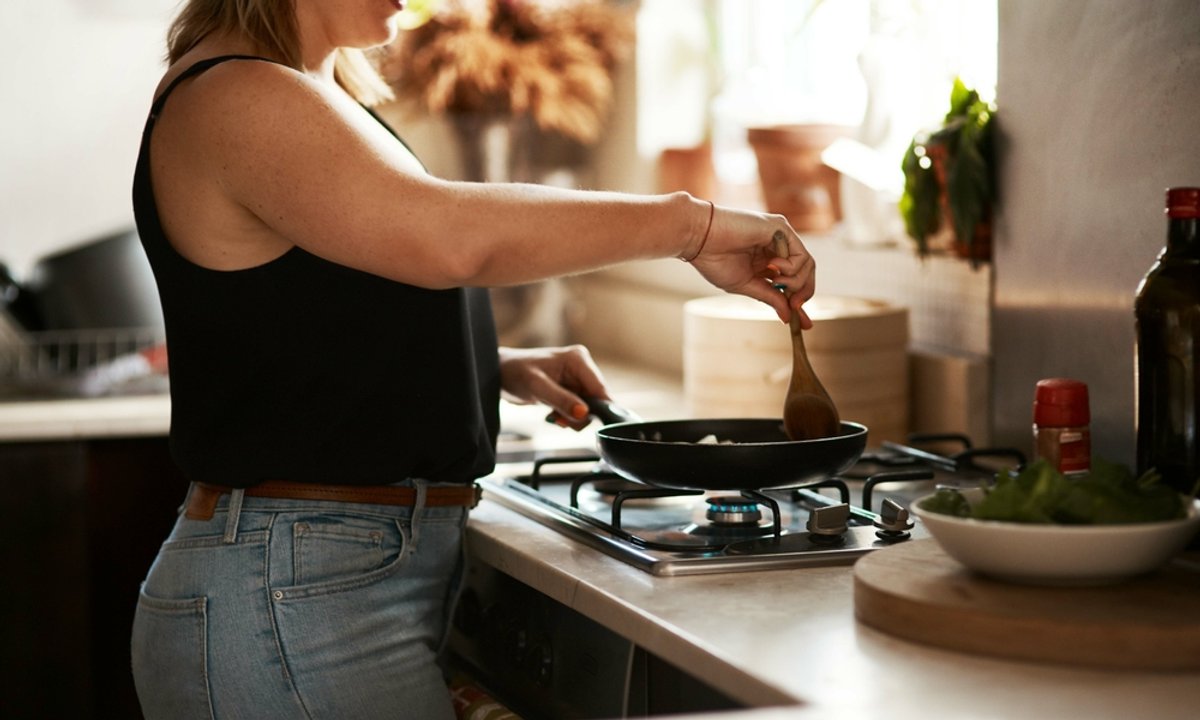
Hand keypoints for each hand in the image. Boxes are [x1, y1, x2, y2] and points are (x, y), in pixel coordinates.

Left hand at [498, 345, 609, 430]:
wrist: (499, 375)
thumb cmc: (515, 372)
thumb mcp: (537, 386)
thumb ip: (561, 400)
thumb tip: (584, 413)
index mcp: (578, 359)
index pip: (600, 388)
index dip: (599, 408)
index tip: (588, 423)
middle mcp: (581, 368)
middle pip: (596, 401)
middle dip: (580, 415)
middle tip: (559, 419)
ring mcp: (576, 380)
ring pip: (588, 408)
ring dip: (572, 418)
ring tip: (553, 416)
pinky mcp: (570, 391)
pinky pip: (578, 410)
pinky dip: (567, 417)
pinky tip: (553, 414)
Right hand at [688, 207, 815, 328]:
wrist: (698, 239)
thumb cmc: (714, 260)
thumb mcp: (745, 285)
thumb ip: (769, 297)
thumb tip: (787, 316)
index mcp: (766, 261)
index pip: (792, 282)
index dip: (800, 302)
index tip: (804, 324)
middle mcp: (776, 247)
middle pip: (805, 272)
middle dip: (804, 292)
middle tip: (794, 306)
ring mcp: (780, 237)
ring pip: (807, 265)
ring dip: (795, 281)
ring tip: (775, 282)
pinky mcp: (780, 228)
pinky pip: (801, 255)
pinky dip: (791, 268)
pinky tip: (773, 267)